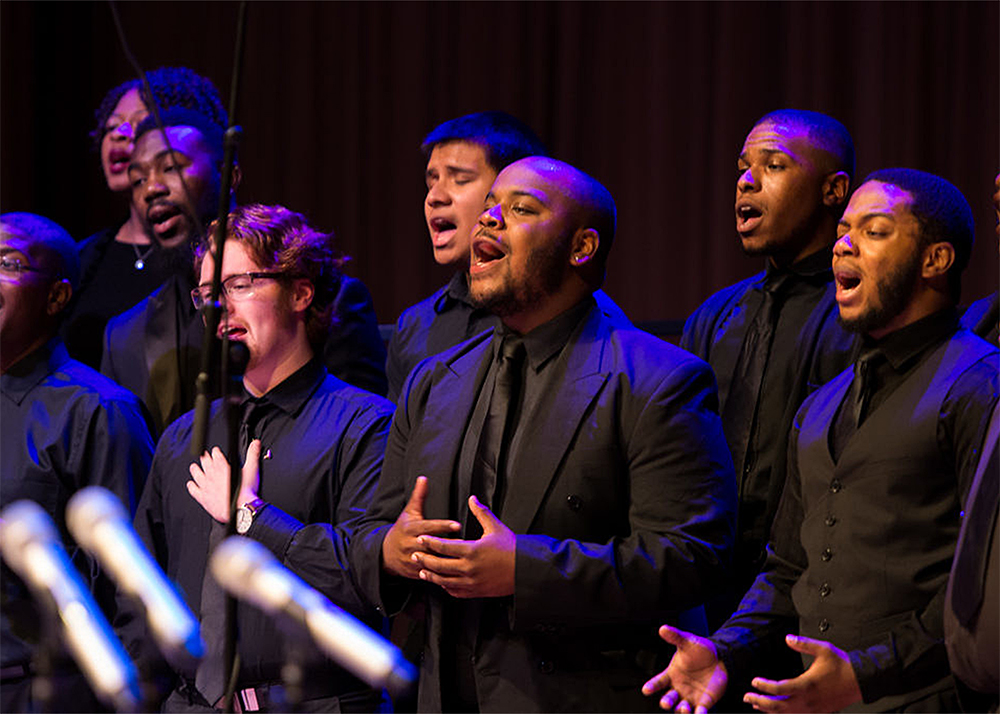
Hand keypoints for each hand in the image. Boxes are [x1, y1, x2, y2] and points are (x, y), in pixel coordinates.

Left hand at [186, 440, 260, 522]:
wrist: (240, 509)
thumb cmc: (246, 491)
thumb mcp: (252, 469)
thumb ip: (253, 454)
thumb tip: (256, 443)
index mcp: (223, 467)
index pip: (216, 455)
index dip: (215, 452)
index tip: (214, 450)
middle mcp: (212, 475)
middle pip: (205, 463)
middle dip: (204, 458)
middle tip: (203, 455)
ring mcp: (206, 487)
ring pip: (197, 475)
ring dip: (195, 470)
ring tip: (194, 467)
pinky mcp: (204, 498)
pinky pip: (194, 491)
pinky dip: (191, 487)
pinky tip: (191, 485)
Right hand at [381, 476, 460, 578]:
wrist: (385, 553)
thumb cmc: (402, 529)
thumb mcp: (409, 512)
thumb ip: (419, 496)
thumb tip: (424, 478)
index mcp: (411, 529)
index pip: (429, 527)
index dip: (444, 526)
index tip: (458, 525)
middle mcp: (411, 545)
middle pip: (431, 546)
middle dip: (448, 546)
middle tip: (467, 545)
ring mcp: (412, 560)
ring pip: (432, 562)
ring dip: (447, 562)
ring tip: (464, 560)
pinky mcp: (415, 573)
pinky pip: (430, 575)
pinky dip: (442, 576)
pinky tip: (457, 575)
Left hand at [412, 496, 515, 597]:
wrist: (525, 570)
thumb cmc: (512, 548)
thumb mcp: (496, 527)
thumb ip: (481, 512)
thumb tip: (472, 498)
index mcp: (472, 550)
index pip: (444, 546)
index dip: (430, 542)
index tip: (421, 538)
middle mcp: (469, 568)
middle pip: (439, 565)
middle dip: (424, 559)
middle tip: (414, 555)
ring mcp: (471, 582)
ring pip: (444, 581)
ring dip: (431, 575)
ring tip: (422, 570)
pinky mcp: (475, 591)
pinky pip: (455, 591)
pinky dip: (445, 586)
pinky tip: (441, 582)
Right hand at [642, 625, 727, 712]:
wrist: (720, 658)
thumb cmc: (700, 651)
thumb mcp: (687, 642)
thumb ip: (675, 636)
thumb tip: (663, 628)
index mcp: (672, 674)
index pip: (658, 682)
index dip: (651, 686)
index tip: (646, 689)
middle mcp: (679, 687)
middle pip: (669, 698)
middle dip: (666, 702)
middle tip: (666, 702)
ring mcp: (691, 696)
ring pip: (681, 708)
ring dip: (681, 710)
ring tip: (683, 708)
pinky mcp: (704, 702)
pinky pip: (700, 710)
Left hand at [743, 634, 861, 712]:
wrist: (860, 681)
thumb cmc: (842, 665)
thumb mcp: (823, 649)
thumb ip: (803, 644)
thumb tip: (787, 638)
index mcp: (807, 685)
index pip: (779, 689)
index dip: (764, 687)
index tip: (754, 682)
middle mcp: (808, 700)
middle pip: (778, 707)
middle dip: (760, 702)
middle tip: (747, 697)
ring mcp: (812, 709)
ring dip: (769, 710)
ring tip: (756, 704)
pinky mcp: (817, 712)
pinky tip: (775, 710)